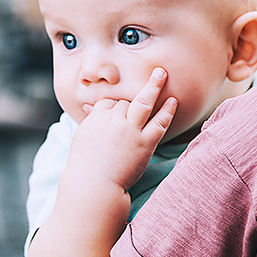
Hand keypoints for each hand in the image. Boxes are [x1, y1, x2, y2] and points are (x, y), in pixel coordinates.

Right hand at [67, 67, 177, 190]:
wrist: (93, 186)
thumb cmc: (85, 165)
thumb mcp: (82, 137)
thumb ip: (91, 120)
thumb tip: (91, 107)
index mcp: (96, 118)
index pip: (109, 102)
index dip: (115, 108)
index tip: (120, 115)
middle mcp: (113, 120)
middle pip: (126, 102)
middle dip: (135, 98)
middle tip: (158, 71)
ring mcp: (130, 131)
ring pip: (143, 102)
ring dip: (154, 86)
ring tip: (163, 73)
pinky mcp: (144, 143)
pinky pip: (158, 123)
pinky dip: (167, 112)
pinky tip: (173, 101)